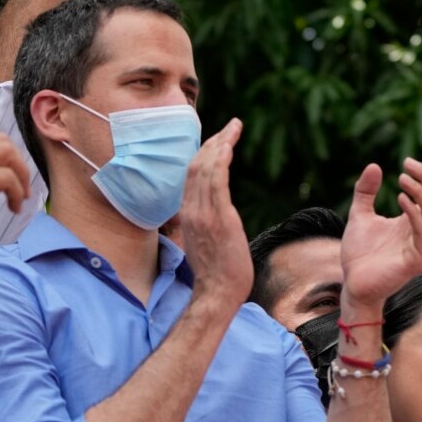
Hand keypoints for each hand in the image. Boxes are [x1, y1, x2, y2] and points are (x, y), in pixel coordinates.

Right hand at [0, 133, 28, 278]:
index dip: (13, 158)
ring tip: (19, 200)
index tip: (17, 179)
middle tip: (23, 189)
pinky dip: (18, 194)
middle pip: (3, 142)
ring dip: (21, 179)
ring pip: (8, 154)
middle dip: (21, 165)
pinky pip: (8, 178)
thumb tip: (12, 164)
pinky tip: (14, 209)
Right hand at [179, 119, 251, 312]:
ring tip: (233, 128)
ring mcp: (203, 213)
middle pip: (196, 166)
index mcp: (188, 214)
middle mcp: (191, 210)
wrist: (217, 293)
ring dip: (220, 145)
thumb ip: (207, 224)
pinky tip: (227, 146)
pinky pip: (215, 182)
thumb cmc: (217, 274)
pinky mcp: (218, 218)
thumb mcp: (206, 242)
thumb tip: (215, 218)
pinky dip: (219, 161)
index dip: (204, 155)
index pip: (192, 176)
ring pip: (205, 169)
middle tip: (230, 127)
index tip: (218, 141)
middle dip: (213, 143)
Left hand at [340, 157, 421, 308]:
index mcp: (416, 222)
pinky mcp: (416, 262)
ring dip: (420, 193)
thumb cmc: (359, 254)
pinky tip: (400, 198)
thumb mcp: (360, 215)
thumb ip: (366, 192)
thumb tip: (374, 166)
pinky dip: (415, 213)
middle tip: (407, 164)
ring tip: (402, 178)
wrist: (352, 285)